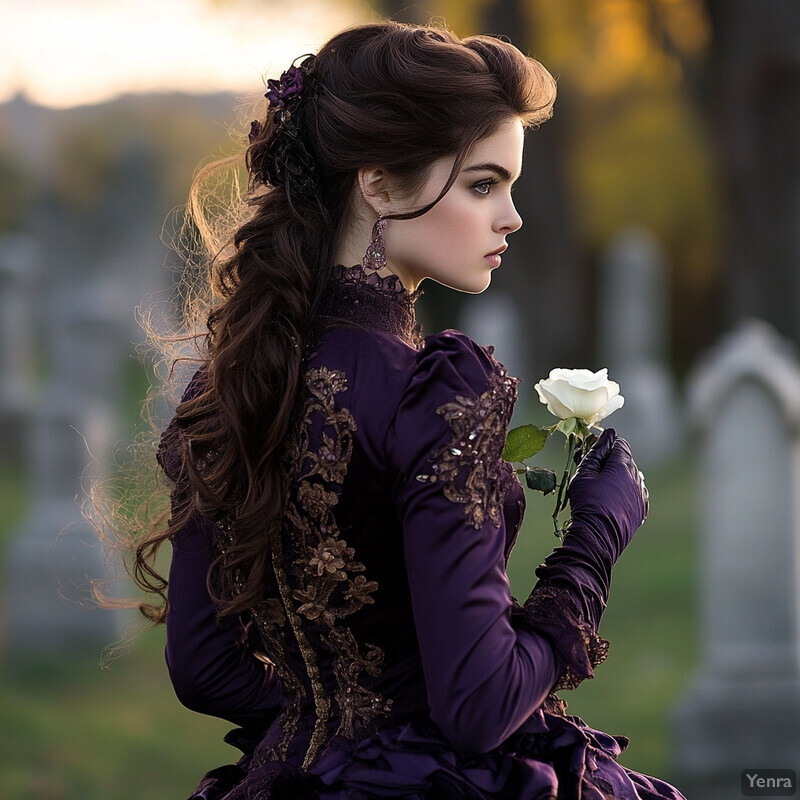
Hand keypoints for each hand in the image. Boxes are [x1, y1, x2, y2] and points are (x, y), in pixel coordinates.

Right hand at [566, 428, 648, 560]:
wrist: (598, 538)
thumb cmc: (587, 503)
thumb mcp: (584, 474)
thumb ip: (596, 452)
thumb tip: (608, 434)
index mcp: (623, 466)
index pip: (620, 444)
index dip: (605, 445)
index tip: (592, 452)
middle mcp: (637, 478)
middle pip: (626, 460)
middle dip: (611, 461)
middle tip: (592, 470)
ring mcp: (641, 495)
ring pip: (631, 476)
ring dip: (618, 476)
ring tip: (600, 488)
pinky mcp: (641, 509)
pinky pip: (634, 492)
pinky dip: (624, 491)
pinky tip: (611, 499)